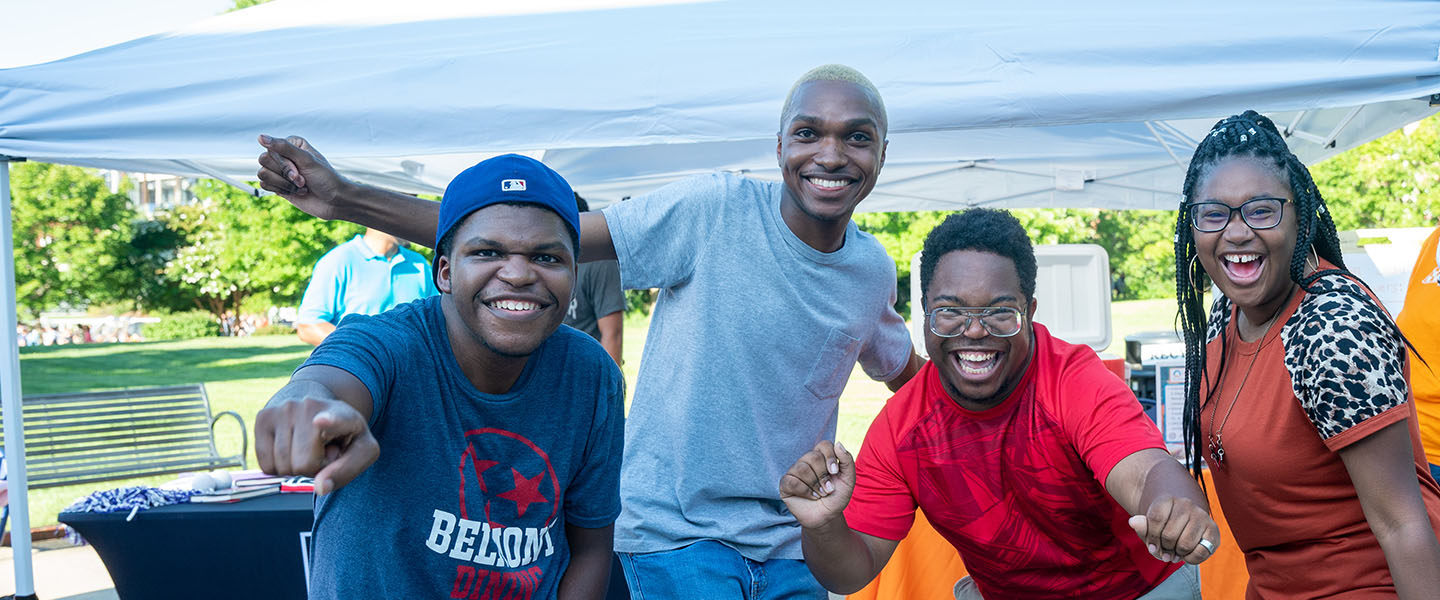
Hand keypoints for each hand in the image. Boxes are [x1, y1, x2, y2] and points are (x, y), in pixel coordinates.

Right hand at [254, 395, 378, 494]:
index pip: (336, 419)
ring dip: (294, 468)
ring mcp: (284, 409)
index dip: (329, 421)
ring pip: (282, 466)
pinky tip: (289, 449)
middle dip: (312, 469)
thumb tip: (320, 487)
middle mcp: (311, 406)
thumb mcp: (361, 451)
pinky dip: (277, 467)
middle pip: (303, 464)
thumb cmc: (342, 435)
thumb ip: (346, 471)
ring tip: (306, 448)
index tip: (320, 421)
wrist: (317, 407)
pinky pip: (265, 465)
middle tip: (321, 452)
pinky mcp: (264, 416)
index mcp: (344, 415)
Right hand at [256, 134, 347, 219]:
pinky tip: (297, 192)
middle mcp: (284, 155)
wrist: (334, 201)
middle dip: (284, 175)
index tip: (301, 172)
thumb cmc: (326, 178)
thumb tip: (260, 137)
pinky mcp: (278, 184)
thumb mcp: (306, 160)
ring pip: (263, 174)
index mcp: (291, 144)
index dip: (284, 164)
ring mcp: (280, 170)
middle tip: (302, 180)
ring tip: (301, 186)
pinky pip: (264, 185)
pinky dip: (282, 190)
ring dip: (284, 184)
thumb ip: (283, 147)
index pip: (272, 149)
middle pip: (264, 160)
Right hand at [779, 440, 855, 528]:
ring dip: (815, 485)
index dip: (830, 457)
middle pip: (813, 456)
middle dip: (823, 476)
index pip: (824, 445)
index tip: (835, 472)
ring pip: (802, 468)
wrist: (827, 516)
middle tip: (828, 489)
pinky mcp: (785, 483)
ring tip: (820, 494)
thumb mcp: (848, 480)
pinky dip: (804, 491)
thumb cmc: (837, 497)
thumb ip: (847, 461)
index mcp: (822, 457)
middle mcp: (807, 461)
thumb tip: (838, 444)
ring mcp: (795, 471)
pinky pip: (792, 481)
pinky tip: (810, 497)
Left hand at [1128, 495, 1220, 563]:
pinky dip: (1191, 559)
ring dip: (1177, 554)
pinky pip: (1201, 551)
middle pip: (1170, 534)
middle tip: (1164, 552)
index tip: (1151, 546)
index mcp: (1167, 499)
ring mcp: (1201, 516)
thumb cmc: (1164, 525)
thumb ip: (1142, 526)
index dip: (1151, 537)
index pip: (1156, 519)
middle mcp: (1186, 505)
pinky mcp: (1213, 530)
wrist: (1186, 517)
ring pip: (1185, 544)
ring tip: (1174, 553)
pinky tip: (1186, 555)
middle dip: (1164, 548)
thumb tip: (1133, 522)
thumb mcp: (1151, 526)